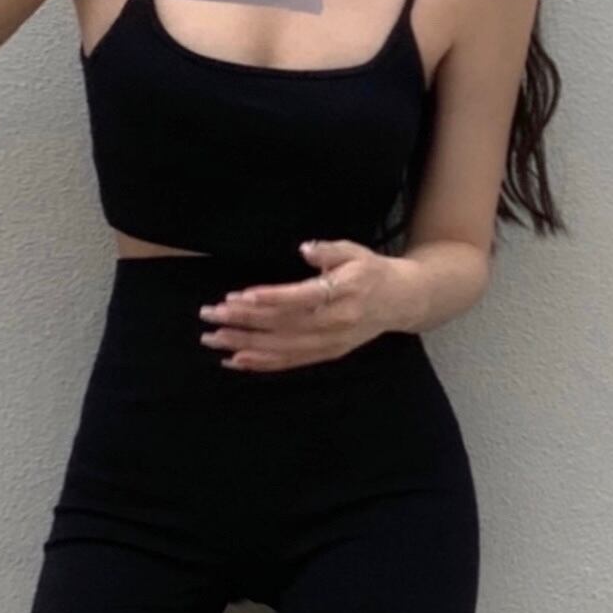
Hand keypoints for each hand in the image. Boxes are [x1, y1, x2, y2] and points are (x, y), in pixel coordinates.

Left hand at [198, 240, 408, 370]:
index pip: (301, 298)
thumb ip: (329, 250)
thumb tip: (306, 249)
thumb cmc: (372, 271)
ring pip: (282, 348)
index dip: (270, 299)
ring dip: (244, 344)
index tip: (239, 296)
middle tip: (211, 314)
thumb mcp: (355, 251)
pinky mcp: (326, 354)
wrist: (401, 301)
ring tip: (213, 338)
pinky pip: (290, 362)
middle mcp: (336, 323)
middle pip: (284, 325)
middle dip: (244, 321)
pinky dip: (261, 363)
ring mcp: (330, 343)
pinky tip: (235, 359)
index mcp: (344, 294)